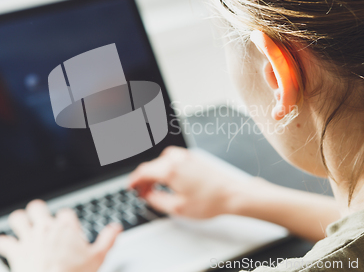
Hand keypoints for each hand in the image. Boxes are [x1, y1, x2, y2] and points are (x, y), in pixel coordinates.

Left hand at [0, 200, 121, 271]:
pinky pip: (3, 242)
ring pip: (17, 218)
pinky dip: (3, 244)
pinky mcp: (15, 252)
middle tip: (40, 220)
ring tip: (22, 226)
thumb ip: (107, 240)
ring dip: (19, 222)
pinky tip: (5, 246)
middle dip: (38, 212)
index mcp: (66, 227)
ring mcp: (29, 239)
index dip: (67, 220)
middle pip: (37, 207)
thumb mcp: (97, 258)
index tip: (68, 229)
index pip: (66, 213)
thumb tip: (116, 228)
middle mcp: (46, 228)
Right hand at [129, 146, 251, 218]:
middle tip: (142, 193)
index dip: (133, 181)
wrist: (233, 194)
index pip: (143, 171)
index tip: (130, 187)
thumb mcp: (178, 208)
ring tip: (156, 189)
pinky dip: (166, 169)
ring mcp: (186, 156)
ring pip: (161, 162)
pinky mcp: (193, 157)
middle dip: (144, 179)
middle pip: (151, 165)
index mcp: (171, 169)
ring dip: (155, 174)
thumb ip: (156, 201)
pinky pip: (172, 160)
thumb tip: (147, 196)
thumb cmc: (211, 200)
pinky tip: (169, 181)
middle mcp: (177, 158)